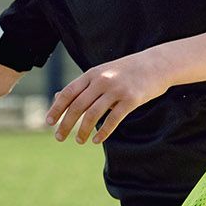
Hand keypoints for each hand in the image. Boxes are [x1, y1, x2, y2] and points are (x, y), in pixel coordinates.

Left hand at [47, 54, 169, 143]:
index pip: (69, 92)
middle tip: (59, 138)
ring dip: (83, 131)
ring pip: (93, 115)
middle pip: (78, 106)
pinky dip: (103, 132)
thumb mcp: (102, 73)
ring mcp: (117, 89)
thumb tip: (58, 98)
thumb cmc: (126, 71)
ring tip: (79, 141)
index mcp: (92, 73)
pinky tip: (97, 140)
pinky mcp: (131, 99)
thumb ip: (82, 86)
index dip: (57, 108)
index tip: (48, 122)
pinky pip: (113, 120)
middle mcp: (102, 80)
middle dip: (66, 124)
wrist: (157, 64)